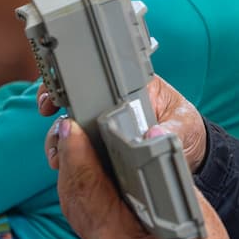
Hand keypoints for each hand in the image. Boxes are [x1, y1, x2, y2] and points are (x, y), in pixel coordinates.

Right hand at [38, 75, 208, 171]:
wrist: (190, 152)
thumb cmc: (187, 130)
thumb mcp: (184, 128)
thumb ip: (171, 131)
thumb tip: (154, 135)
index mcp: (135, 87)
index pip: (98, 76)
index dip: (72, 79)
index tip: (58, 92)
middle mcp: (115, 101)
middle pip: (75, 96)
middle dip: (54, 103)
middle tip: (47, 113)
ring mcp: (106, 122)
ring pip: (72, 123)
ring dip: (59, 135)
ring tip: (57, 152)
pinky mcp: (103, 143)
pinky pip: (79, 144)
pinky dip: (67, 151)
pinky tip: (63, 162)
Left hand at [47, 114, 238, 238]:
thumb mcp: (187, 208)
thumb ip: (161, 175)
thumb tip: (146, 141)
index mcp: (120, 236)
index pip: (89, 185)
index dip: (78, 152)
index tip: (73, 127)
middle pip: (73, 194)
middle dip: (69, 158)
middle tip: (70, 128)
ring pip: (73, 206)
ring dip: (72, 174)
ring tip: (75, 146)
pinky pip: (83, 217)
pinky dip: (81, 192)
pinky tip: (86, 176)